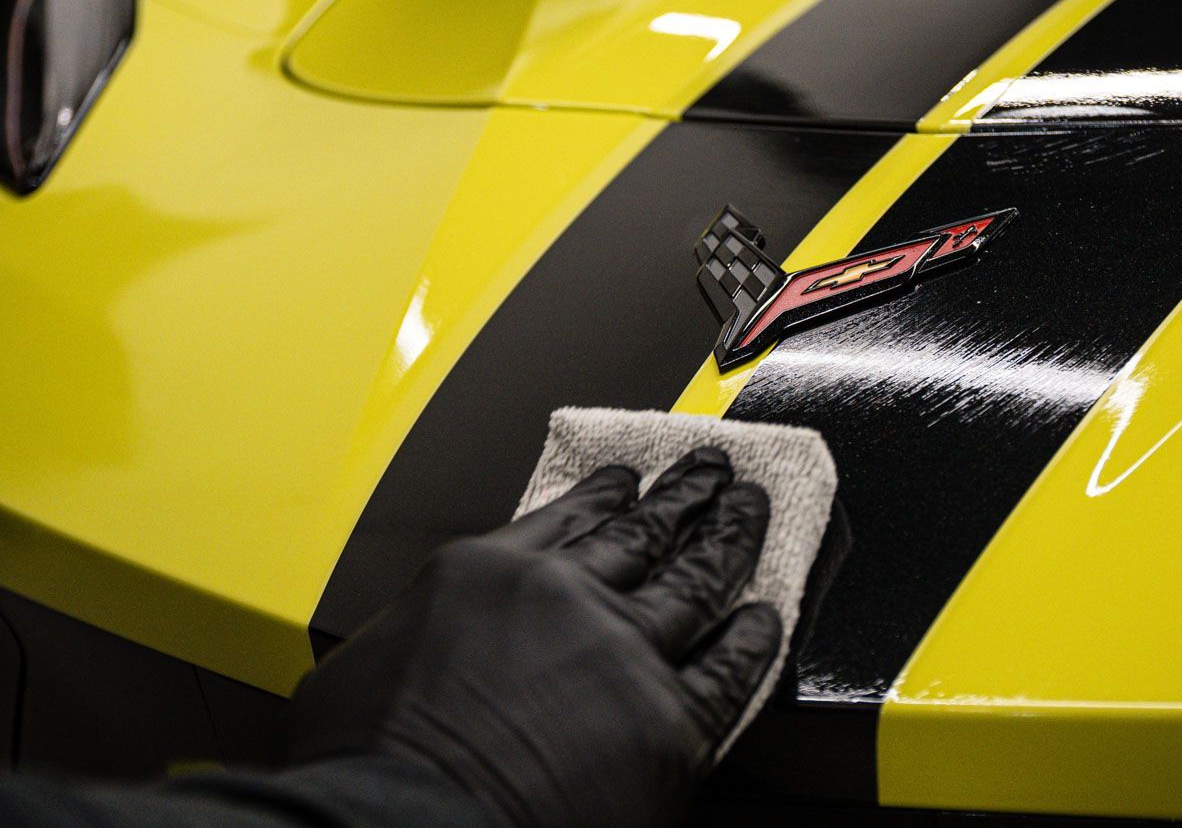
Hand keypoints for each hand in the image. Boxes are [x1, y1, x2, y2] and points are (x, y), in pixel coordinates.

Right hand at [284, 448, 780, 827]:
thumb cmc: (370, 764)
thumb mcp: (363, 662)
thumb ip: (419, 630)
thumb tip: (425, 642)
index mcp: (488, 575)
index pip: (568, 518)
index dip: (608, 493)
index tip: (629, 478)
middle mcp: (566, 599)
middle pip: (645, 532)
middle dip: (685, 496)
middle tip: (713, 469)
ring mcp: (624, 654)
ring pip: (696, 578)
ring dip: (729, 538)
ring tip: (749, 509)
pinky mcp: (669, 722)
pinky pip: (729, 669)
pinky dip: (753, 640)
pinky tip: (765, 618)